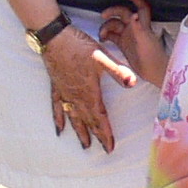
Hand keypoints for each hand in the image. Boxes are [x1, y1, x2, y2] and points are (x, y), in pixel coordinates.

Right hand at [41, 27, 136, 151]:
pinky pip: (57, 107)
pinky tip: (59, 129)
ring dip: (80, 132)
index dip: (106, 133)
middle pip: (88, 121)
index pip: (100, 118)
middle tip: (103, 150)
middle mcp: (76, 96)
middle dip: (97, 136)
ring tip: (84, 146)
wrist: (54, 37)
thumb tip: (133, 83)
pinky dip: (58, 119)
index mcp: (89, 91)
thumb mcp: (102, 56)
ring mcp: (65, 93)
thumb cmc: (79, 46)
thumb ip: (118, 71)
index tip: (110, 147)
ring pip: (73, 118)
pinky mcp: (56, 87)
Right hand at [100, 0, 168, 84]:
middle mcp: (135, 27)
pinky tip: (102, 39)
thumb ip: (138, 28)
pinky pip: (112, 35)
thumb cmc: (152, 56)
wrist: (154, 72)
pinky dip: (106, 35)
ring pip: (115, 24)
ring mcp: (128, 35)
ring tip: (102, 35)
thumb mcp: (145, 41)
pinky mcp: (123, 44)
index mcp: (142, 25)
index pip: (140, 7)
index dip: (135, 0)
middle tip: (102, 15)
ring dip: (107, 26)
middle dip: (112, 11)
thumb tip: (133, 15)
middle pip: (123, 13)